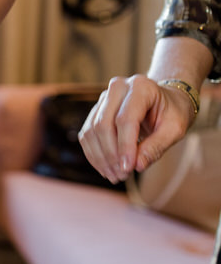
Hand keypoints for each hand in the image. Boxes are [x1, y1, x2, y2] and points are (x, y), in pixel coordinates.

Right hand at [78, 75, 195, 182]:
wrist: (166, 100)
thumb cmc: (173, 113)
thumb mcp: (175, 129)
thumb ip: (157, 146)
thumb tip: (137, 166)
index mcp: (140, 86)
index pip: (125, 119)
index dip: (125, 146)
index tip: (129, 169)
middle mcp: (117, 88)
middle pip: (103, 124)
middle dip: (111, 154)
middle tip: (122, 176)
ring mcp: (103, 98)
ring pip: (91, 130)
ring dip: (100, 157)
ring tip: (115, 176)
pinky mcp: (96, 110)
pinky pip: (87, 133)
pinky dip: (94, 154)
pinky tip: (106, 168)